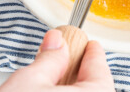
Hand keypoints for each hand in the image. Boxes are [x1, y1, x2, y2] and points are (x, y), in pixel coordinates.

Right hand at [0, 30, 114, 90]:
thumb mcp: (28, 82)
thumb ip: (48, 59)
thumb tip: (55, 41)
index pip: (101, 71)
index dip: (94, 54)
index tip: (92, 44)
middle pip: (95, 87)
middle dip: (82, 72)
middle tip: (71, 57)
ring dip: (72, 87)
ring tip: (54, 78)